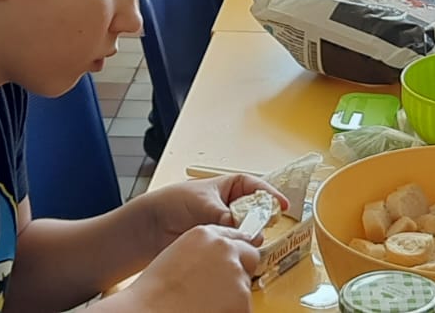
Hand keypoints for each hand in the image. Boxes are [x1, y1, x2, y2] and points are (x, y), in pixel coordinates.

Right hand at [127, 225, 259, 312]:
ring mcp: (235, 272)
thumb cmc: (153, 292)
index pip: (235, 237)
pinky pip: (245, 305)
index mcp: (205, 234)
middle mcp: (223, 248)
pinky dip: (233, 311)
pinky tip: (209, 311)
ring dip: (234, 295)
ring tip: (205, 304)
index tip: (236, 260)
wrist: (148, 311)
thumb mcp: (177, 256)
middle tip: (222, 288)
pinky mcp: (242, 297)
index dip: (235, 252)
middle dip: (242, 270)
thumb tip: (222, 261)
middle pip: (249, 256)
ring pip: (245, 285)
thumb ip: (203, 252)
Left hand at [144, 174, 287, 251]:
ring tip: (249, 239)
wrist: (153, 225)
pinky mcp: (219, 240)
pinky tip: (239, 248)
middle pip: (256, 211)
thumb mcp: (204, 204)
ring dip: (250, 234)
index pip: (256, 187)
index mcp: (230, 186)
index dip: (270, 194)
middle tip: (265, 225)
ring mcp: (226, 223)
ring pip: (247, 229)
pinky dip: (239, 246)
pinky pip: (236, 243)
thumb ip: (226, 216)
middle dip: (261, 218)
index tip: (282, 205)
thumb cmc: (174, 202)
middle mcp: (231, 205)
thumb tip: (245, 229)